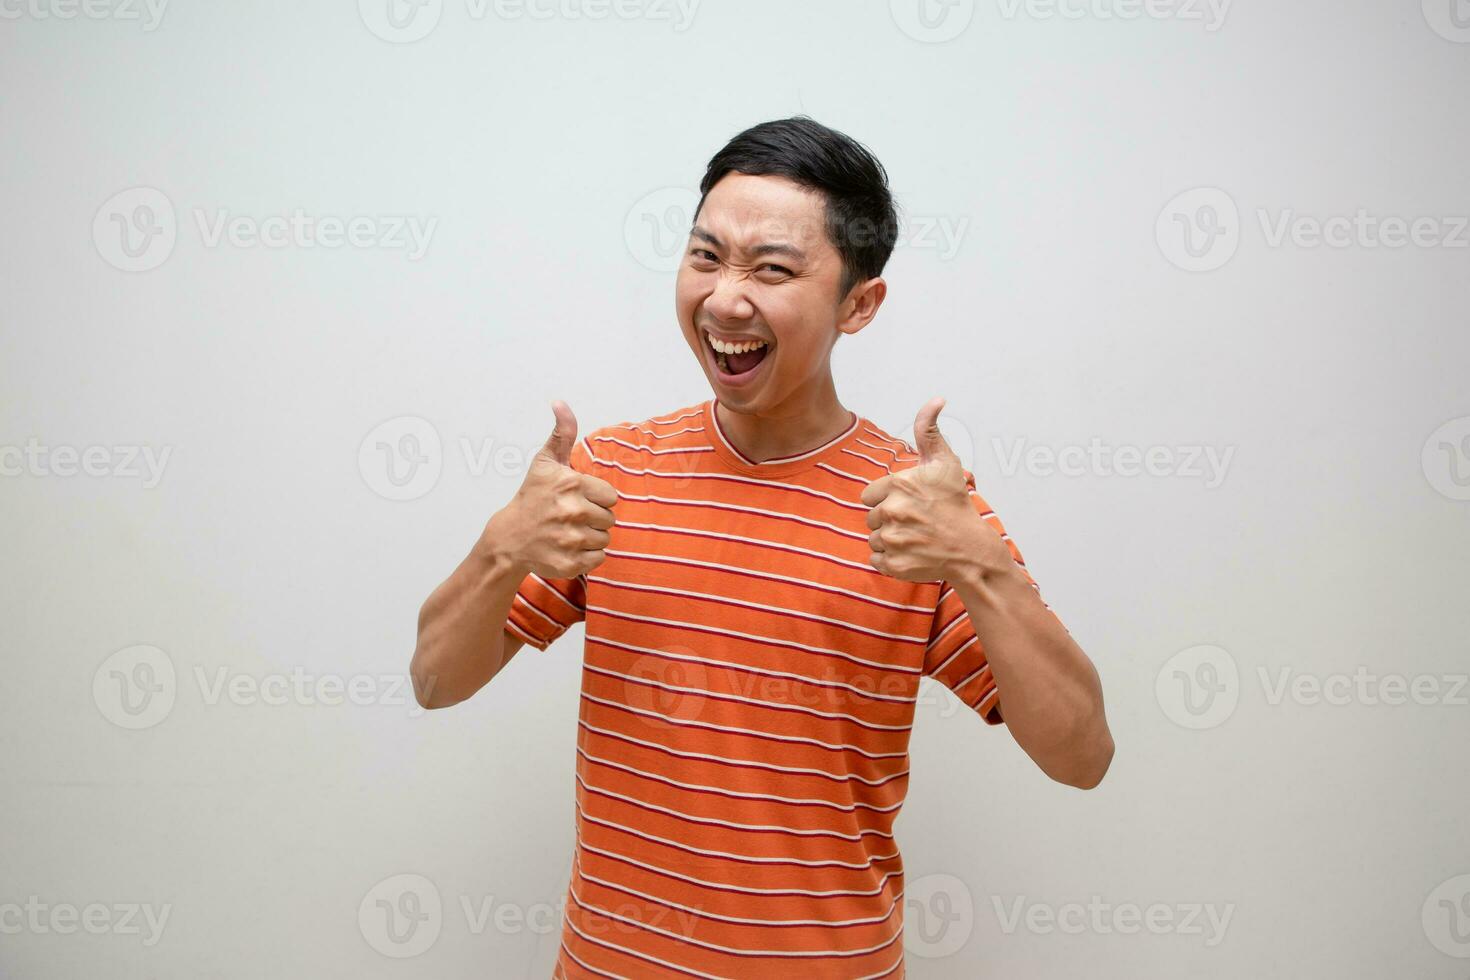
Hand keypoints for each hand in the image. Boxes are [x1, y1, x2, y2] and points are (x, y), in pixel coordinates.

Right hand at [485, 400, 617, 578]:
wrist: (509, 538)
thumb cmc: (532, 497)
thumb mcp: (545, 462)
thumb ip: (562, 432)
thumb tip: (560, 403)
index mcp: (571, 485)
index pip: (611, 496)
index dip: (596, 498)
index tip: (578, 498)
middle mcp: (572, 512)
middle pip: (610, 519)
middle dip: (594, 517)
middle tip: (572, 517)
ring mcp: (570, 540)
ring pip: (605, 539)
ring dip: (591, 537)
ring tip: (570, 532)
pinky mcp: (570, 563)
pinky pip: (598, 558)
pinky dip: (587, 556)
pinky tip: (569, 547)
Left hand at [860, 397, 1009, 582]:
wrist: (972, 549)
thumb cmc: (956, 505)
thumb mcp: (945, 462)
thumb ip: (929, 430)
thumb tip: (936, 399)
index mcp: (898, 486)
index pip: (870, 495)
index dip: (888, 498)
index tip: (909, 502)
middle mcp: (892, 512)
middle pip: (871, 518)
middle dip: (889, 519)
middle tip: (915, 520)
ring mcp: (893, 541)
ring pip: (874, 539)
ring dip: (890, 539)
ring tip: (915, 537)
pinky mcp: (893, 565)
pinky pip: (876, 560)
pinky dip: (890, 560)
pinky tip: (911, 553)